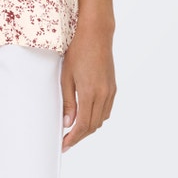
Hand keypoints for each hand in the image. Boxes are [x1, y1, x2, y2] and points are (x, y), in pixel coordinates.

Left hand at [61, 20, 115, 151]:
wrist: (96, 33)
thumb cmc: (78, 50)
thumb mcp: (66, 76)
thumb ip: (68, 101)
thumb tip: (68, 122)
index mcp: (90, 93)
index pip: (82, 125)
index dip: (73, 138)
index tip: (64, 144)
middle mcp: (103, 95)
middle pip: (93, 126)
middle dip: (80, 136)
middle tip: (66, 140)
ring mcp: (110, 91)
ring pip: (101, 119)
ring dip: (89, 128)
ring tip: (74, 130)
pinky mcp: (113, 87)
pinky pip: (106, 110)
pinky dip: (96, 117)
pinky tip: (87, 115)